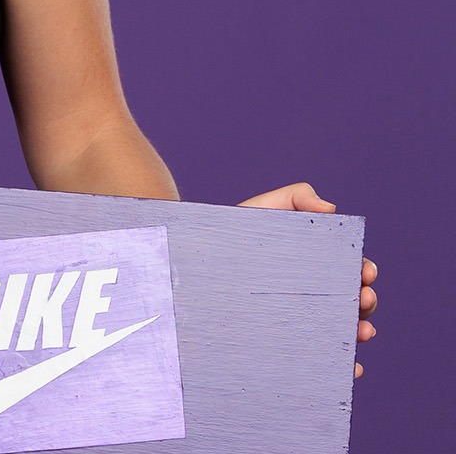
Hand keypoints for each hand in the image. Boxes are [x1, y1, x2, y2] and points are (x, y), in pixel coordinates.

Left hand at [236, 182, 376, 376]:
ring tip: (361, 332)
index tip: (365, 274)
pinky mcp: (286, 338)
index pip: (350, 269)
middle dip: (367, 300)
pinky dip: (344, 364)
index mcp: (318, 263)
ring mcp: (303, 317)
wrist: (199, 258)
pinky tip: (352, 368)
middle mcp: (316, 292)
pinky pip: (320, 355)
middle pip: (354, 299)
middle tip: (362, 299)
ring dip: (361, 331)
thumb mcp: (267, 208)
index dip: (365, 271)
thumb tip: (332, 208)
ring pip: (343, 328)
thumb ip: (299, 196)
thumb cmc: (236, 230)